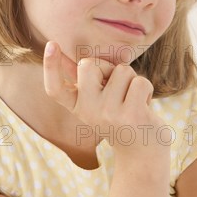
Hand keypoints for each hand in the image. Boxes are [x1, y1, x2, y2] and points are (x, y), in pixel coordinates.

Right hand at [43, 41, 168, 158]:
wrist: (141, 151)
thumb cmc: (117, 117)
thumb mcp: (94, 101)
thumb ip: (81, 79)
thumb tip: (63, 55)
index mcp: (76, 106)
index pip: (55, 88)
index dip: (50, 66)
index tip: (52, 44)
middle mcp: (88, 111)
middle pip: (88, 64)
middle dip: (106, 66)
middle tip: (115, 86)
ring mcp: (110, 113)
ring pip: (122, 70)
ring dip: (132, 80)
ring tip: (131, 99)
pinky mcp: (133, 115)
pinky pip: (140, 81)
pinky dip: (146, 89)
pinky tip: (143, 106)